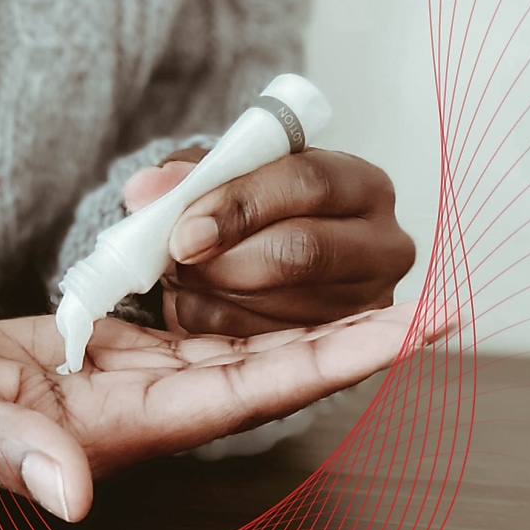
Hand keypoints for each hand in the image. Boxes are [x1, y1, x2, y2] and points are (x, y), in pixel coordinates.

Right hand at [0, 302, 433, 522]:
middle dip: (348, 342)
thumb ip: (9, 453)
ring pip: (239, 347)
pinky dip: (244, 302)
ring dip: (309, 321)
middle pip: (266, 373)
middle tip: (432, 304)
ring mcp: (133, 381)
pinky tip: (283, 282)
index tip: (402, 336)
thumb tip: (74, 496)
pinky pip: (195, 327)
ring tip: (380, 289)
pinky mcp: (115, 352)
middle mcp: (146, 411)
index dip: (327, 364)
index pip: (244, 394)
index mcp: (119, 430)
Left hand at [123, 147, 415, 335]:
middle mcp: (382, 246)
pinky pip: (263, 345)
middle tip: (176, 261)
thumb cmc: (247, 212)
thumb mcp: (219, 179)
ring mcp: (364, 305)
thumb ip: (183, 179)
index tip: (184, 229)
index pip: (307, 183)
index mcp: (360, 185)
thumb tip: (146, 190)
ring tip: (184, 275)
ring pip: (280, 306)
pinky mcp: (335, 350)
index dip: (240, 206)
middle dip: (224, 260)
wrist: (261, 258)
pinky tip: (201, 301)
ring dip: (214, 294)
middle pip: (301, 252)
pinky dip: (216, 323)